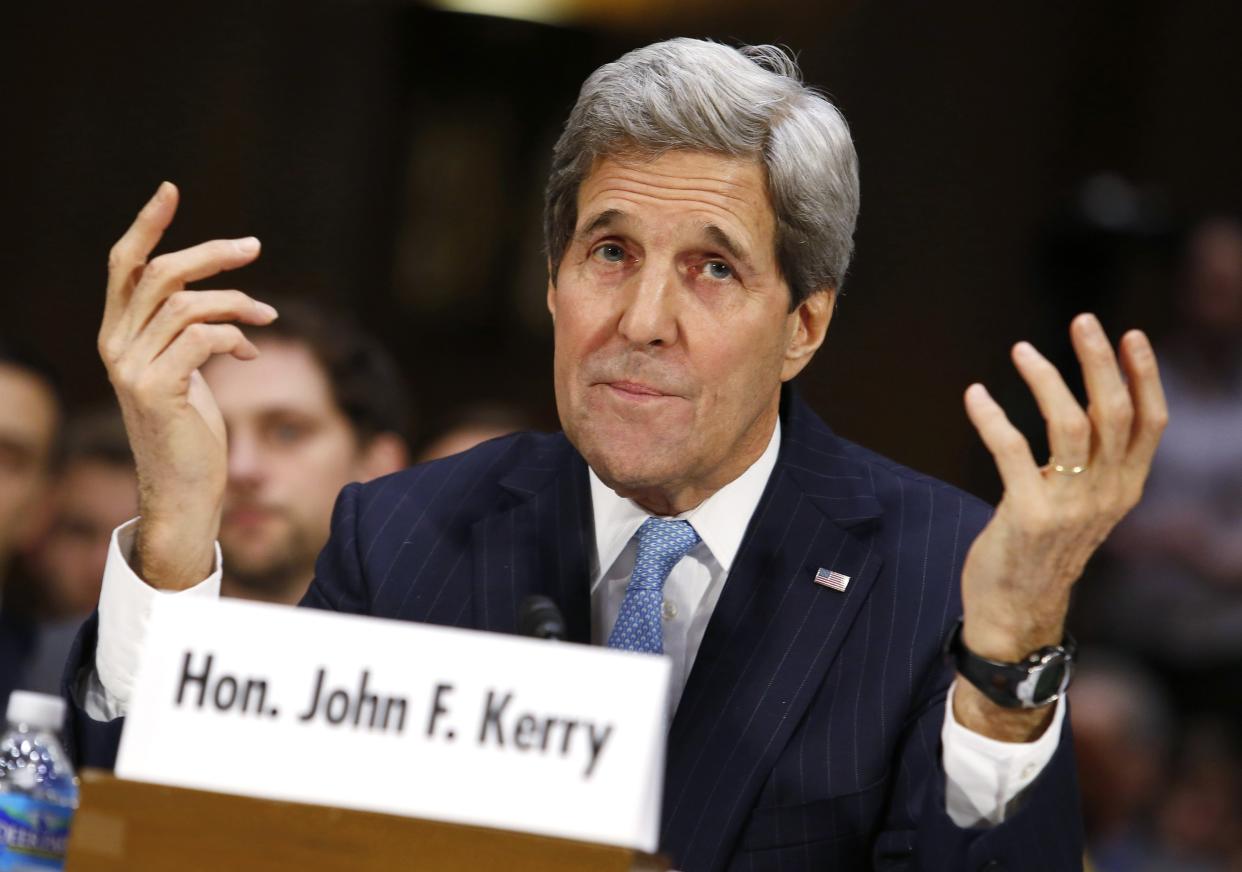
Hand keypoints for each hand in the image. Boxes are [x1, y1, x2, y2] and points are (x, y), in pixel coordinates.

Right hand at [99, 182, 276, 588]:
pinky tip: (250, 354)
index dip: (147, 226)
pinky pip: (203, 337)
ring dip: (238, 303)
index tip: (170, 190)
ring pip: (188, 303)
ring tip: (266, 316)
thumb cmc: (190, 431)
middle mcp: (115, 346)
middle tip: (254, 248)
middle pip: (161, 274)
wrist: (183, 489)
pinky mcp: (157, 390)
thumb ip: (188, 331)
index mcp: (117, 334)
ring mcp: (132, 368)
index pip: (124, 265)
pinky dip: (235, 336)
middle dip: (212, 254)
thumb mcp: (185, 371)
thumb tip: (224, 296)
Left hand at [955, 314, 1166, 737]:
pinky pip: (1011, 451)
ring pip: (1072, 425)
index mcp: (1125, 488)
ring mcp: (1069, 506)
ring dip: (1046, 380)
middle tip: (1082, 320)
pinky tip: (975, 394)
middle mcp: (1106, 494)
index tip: (1129, 334)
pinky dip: (991, 417)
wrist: (1016, 612)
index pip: (1150, 422)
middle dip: (1099, 361)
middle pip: (1115, 413)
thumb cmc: (1043, 549)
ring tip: (1021, 349)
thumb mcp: (1084, 506)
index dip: (1144, 375)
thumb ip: (1093, 465)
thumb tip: (1088, 408)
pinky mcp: (1027, 515)